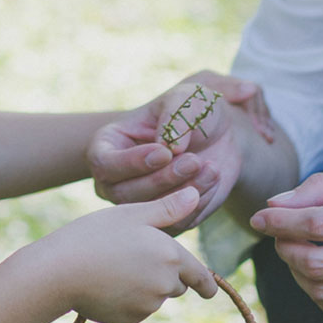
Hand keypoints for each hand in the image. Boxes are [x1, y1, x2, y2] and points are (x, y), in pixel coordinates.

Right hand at [40, 188, 217, 322]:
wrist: (60, 271)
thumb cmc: (96, 235)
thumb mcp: (133, 214)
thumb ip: (168, 208)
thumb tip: (196, 195)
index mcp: (170, 256)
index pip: (200, 275)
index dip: (205, 283)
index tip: (209, 289)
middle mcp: (165, 284)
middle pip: (176, 284)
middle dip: (165, 275)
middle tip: (134, 256)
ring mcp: (147, 305)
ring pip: (155, 297)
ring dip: (145, 286)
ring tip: (114, 266)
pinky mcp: (129, 319)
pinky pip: (136, 310)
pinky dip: (128, 299)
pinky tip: (107, 283)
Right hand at [87, 72, 274, 232]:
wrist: (217, 132)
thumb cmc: (191, 110)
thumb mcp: (184, 100)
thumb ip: (175, 116)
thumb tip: (170, 145)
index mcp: (106, 147)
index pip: (105, 163)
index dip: (133, 162)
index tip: (165, 151)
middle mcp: (115, 180)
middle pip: (126, 194)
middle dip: (162, 179)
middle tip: (193, 160)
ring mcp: (138, 204)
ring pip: (151, 213)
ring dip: (182, 193)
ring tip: (210, 168)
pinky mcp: (165, 219)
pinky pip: (177, 223)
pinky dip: (197, 203)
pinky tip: (213, 177)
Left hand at [249, 168, 322, 322]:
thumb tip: (276, 204)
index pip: (320, 223)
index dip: (281, 221)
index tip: (260, 216)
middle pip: (317, 263)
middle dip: (284, 248)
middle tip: (278, 234)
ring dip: (297, 272)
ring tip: (298, 250)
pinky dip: (318, 292)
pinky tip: (321, 271)